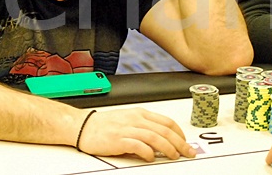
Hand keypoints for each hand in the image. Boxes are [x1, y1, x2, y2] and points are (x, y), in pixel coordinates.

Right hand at [77, 107, 195, 161]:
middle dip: (180, 143)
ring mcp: (127, 129)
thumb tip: (163, 139)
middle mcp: (135, 119)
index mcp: (140, 113)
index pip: (166, 122)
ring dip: (168, 148)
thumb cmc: (105, 125)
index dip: (179, 133)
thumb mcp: (128, 119)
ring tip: (174, 156)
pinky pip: (138, 145)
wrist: (83, 126)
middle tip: (188, 152)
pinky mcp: (118, 140)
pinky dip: (148, 152)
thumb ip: (145, 126)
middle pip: (164, 130)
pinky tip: (151, 157)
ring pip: (155, 137)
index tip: (186, 143)